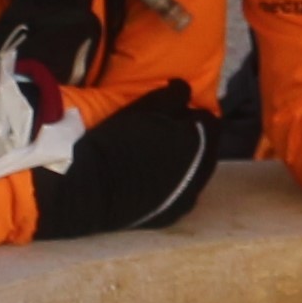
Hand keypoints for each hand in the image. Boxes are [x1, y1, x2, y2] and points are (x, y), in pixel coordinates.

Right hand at [33, 87, 216, 237]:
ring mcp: (187, 196)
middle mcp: (200, 172)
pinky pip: (182, 195)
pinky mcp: (172, 215)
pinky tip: (154, 181)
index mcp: (198, 142)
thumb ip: (173, 95)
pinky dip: (175, 185)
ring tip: (159, 159)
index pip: (210, 123)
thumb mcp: (145, 107)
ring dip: (186, 164)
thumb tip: (186, 88)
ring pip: (196, 174)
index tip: (176, 115)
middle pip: (207, 150)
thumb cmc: (117, 140)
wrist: (91, 187)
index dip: (193, 117)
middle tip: (166, 135)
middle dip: (193, 140)